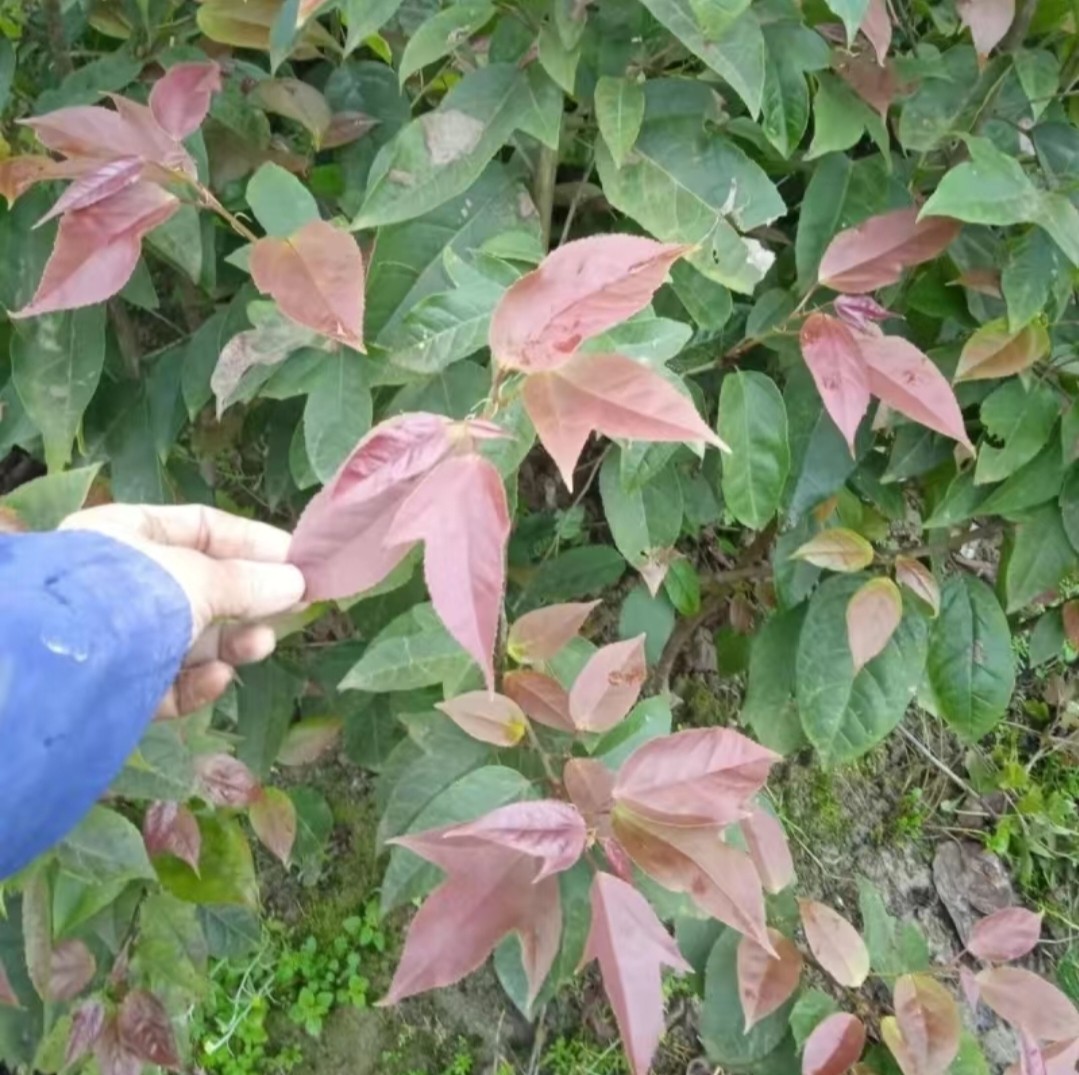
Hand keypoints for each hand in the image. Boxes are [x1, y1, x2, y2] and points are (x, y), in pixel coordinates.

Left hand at [60, 504, 305, 717]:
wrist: (58, 670)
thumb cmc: (128, 599)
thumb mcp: (198, 580)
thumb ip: (249, 583)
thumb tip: (297, 583)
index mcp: (127, 535)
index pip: (202, 527)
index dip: (254, 542)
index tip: (298, 560)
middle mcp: (120, 581)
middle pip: (202, 586)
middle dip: (249, 600)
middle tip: (293, 609)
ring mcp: (117, 635)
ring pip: (189, 638)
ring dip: (231, 643)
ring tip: (260, 646)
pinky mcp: (116, 685)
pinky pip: (167, 678)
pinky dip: (196, 680)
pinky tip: (219, 678)